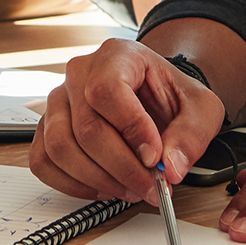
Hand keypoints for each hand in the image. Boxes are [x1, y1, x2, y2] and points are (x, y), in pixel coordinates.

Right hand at [31, 39, 223, 201]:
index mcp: (117, 55)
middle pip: (85, 128)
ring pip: (60, 147)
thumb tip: (170, 167)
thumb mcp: (201, 108)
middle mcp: (79, 73)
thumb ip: (192, 134)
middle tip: (151, 187)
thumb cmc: (172, 97)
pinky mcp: (48, 128)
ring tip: (131, 189)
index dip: (130, 129)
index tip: (154, 157)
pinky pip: (43, 161)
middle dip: (121, 167)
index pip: (107, 91)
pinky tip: (104, 188)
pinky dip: (72, 184)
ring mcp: (58, 101)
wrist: (156, 98)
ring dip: (98, 180)